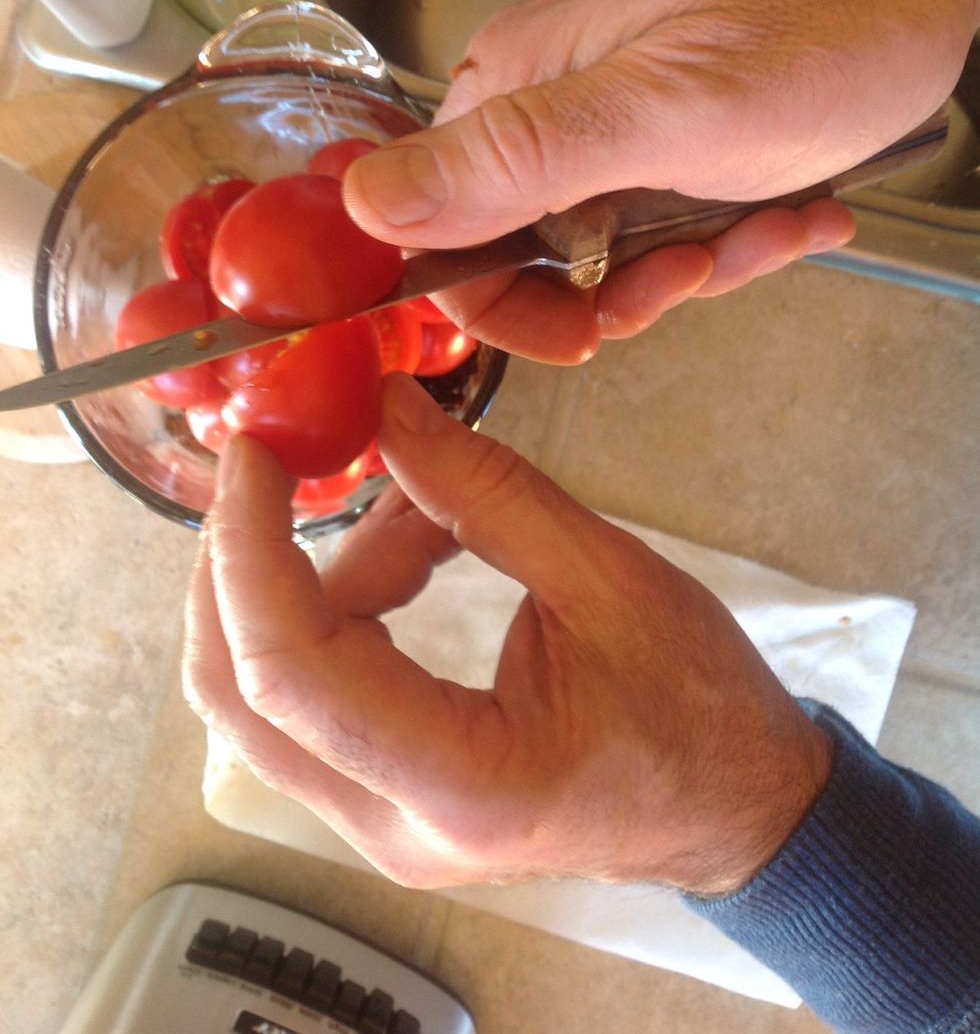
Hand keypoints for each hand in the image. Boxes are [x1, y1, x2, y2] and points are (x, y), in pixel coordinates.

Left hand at [183, 373, 830, 892]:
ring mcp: (380, 827)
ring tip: (425, 509)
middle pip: (241, 693)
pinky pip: (311, 697)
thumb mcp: (610, 578)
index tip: (252, 450)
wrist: (735, 810)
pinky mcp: (385, 801)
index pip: (290, 672)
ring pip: (265, 694)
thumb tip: (387, 409)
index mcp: (462, 783)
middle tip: (283, 458)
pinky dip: (339, 606)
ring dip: (309, 578)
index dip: (248, 549)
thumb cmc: (699, 706)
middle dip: (242, 561)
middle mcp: (394, 828)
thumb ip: (486, 491)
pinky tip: (415, 549)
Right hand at [342, 0, 979, 361]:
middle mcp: (550, 100)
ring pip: (615, 248)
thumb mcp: (666, 108)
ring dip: (701, 259)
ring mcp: (613, 115)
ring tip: (773, 218)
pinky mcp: (669, 129)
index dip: (507, 306)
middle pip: (534, 253)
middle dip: (628, 285)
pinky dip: (737, 233)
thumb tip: (367, 205)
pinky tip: (796, 203)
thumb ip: (517, 161)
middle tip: (700, 266)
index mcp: (516, 86)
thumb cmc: (821, 9)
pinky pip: (672, 222)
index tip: (585, 336)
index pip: (446, 234)